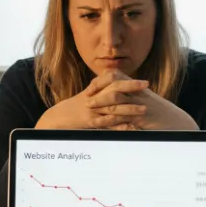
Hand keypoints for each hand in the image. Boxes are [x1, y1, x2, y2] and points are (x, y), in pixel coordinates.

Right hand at [35, 71, 149, 129]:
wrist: (58, 117)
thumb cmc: (76, 106)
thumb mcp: (89, 94)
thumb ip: (103, 87)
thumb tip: (119, 81)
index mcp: (94, 89)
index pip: (112, 80)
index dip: (128, 81)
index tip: (144, 82)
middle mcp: (94, 98)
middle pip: (114, 90)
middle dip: (131, 88)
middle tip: (147, 87)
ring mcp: (92, 111)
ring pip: (113, 108)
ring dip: (130, 109)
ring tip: (144, 109)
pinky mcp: (90, 123)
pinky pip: (107, 124)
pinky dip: (119, 125)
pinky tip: (130, 127)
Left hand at [88, 74, 198, 131]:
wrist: (176, 122)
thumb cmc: (159, 113)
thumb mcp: (144, 101)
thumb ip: (131, 96)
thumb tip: (117, 95)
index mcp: (136, 87)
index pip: (115, 77)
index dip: (101, 81)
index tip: (91, 87)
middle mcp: (136, 93)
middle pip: (113, 84)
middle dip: (98, 89)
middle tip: (86, 97)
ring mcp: (138, 104)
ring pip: (115, 99)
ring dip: (100, 103)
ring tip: (89, 108)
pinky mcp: (139, 118)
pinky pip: (121, 117)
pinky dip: (108, 120)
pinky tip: (98, 124)